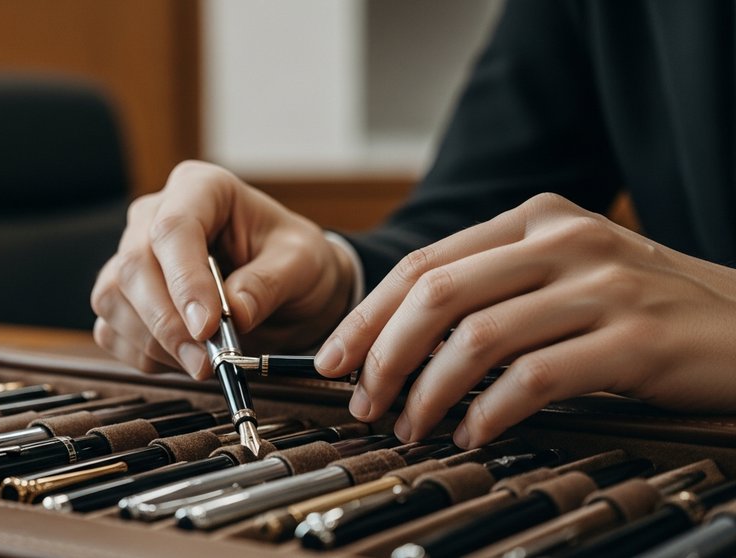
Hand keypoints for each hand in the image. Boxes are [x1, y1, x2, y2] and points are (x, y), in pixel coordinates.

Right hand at [91, 160, 355, 378]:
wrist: (285, 285)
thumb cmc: (291, 260)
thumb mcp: (301, 263)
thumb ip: (269, 284)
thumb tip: (235, 314)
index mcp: (201, 188)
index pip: (174, 228)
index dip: (185, 281)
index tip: (208, 327)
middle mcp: (154, 215)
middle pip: (135, 265)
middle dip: (168, 323)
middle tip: (206, 362)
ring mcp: (131, 254)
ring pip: (113, 298)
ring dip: (154, 343)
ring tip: (203, 364)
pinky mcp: (123, 296)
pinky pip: (110, 329)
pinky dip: (143, 355)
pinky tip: (181, 361)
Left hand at [315, 193, 735, 447]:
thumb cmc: (644, 308)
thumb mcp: (567, 274)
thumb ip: (494, 288)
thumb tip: (401, 339)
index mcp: (535, 221)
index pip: (425, 264)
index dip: (368, 316)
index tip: (335, 359)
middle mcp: (563, 241)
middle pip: (437, 294)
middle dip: (383, 355)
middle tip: (364, 400)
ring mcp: (602, 286)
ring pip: (476, 337)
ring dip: (428, 391)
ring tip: (413, 424)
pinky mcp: (634, 340)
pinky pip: (534, 379)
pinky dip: (488, 412)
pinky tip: (473, 433)